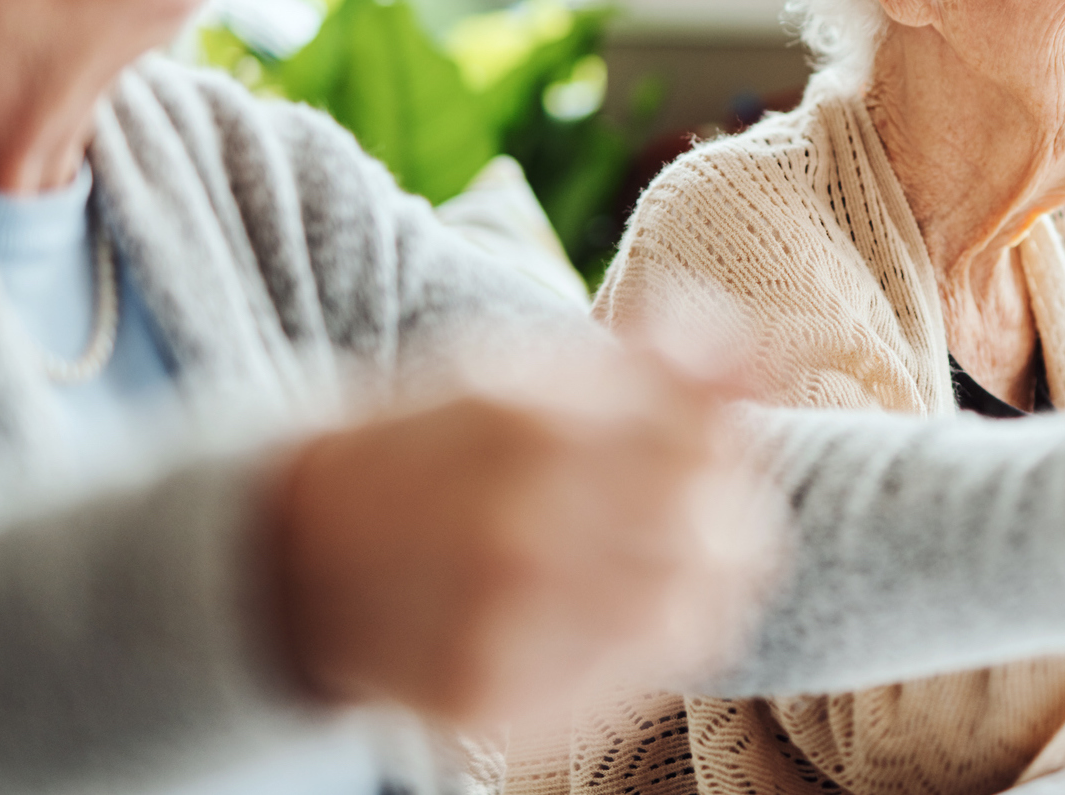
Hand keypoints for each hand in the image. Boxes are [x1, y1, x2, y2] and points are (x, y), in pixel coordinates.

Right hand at [268, 330, 783, 727]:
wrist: (296, 557)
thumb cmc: (434, 445)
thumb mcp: (525, 370)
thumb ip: (655, 359)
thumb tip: (768, 357)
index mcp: (526, 425)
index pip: (706, 436)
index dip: (728, 434)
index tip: (707, 431)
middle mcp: (519, 532)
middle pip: (721, 528)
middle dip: (728, 506)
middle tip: (695, 497)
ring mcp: (506, 629)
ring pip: (697, 611)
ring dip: (706, 577)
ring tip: (663, 551)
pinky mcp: (499, 706)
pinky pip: (639, 681)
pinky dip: (657, 640)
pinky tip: (620, 604)